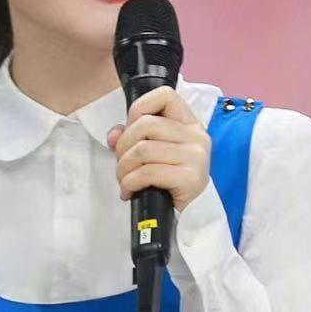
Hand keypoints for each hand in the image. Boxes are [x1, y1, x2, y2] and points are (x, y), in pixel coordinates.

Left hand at [106, 86, 210, 212]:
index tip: (132, 130)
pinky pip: (147, 172)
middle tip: (123, 165)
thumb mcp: (152, 154)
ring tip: (125, 180)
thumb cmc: (169, 181)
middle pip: (145, 125)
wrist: (191, 216)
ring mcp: (196, 157)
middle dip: (123, 147)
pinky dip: (130, 183)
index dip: (139, 108)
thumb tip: (114, 134)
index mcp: (189, 124)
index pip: (165, 95)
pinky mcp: (191, 178)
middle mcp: (196, 136)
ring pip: (143, 149)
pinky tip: (130, 191)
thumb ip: (131, 137)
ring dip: (124, 168)